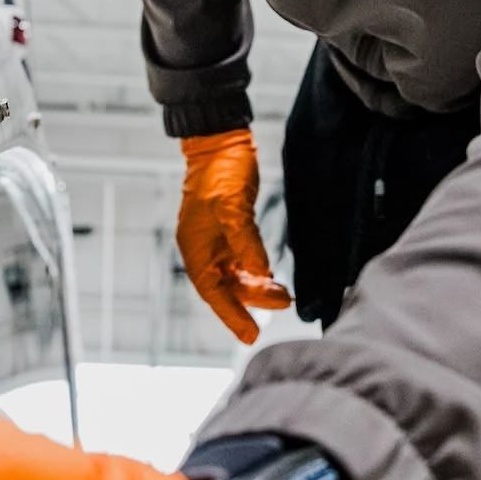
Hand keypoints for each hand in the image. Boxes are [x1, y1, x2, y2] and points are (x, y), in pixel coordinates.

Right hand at [176, 129, 291, 343]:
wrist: (221, 143)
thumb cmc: (220, 171)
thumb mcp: (231, 205)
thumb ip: (246, 240)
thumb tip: (260, 273)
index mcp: (195, 248)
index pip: (213, 291)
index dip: (231, 315)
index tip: (250, 335)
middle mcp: (204, 250)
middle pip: (227, 288)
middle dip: (253, 302)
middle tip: (283, 304)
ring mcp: (217, 243)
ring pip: (238, 279)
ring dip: (259, 290)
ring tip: (285, 296)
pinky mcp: (232, 234)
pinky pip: (244, 264)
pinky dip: (259, 274)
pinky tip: (274, 279)